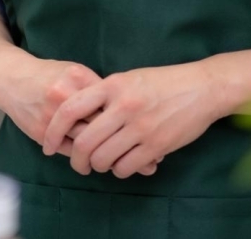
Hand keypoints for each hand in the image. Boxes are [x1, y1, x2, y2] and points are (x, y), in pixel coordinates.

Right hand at [0, 51, 157, 174]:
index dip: (133, 120)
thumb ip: (98, 88)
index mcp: (78, 77)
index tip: (153, 132)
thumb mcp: (74, 72)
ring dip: (109, 156)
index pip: (111, 102)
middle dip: (128, 143)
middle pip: (102, 124)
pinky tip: (101, 164)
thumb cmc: (48, 75)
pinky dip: (86, 159)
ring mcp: (51, 115)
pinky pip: (68, 150)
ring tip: (133, 166)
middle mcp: (65, 96)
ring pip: (86, 142)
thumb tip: (128, 107)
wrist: (11, 79)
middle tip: (154, 158)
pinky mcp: (41, 131)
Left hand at [41, 61, 228, 178]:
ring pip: (103, 158)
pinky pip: (126, 167)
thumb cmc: (162, 82)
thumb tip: (77, 115)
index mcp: (112, 85)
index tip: (48, 143)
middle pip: (84, 142)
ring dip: (98, 166)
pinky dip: (119, 170)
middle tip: (78, 164)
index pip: (70, 109)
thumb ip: (103, 94)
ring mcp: (141, 127)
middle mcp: (123, 106)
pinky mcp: (157, 145)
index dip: (54, 130)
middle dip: (76, 159)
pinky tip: (123, 164)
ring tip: (102, 163)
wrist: (202, 88)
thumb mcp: (128, 78)